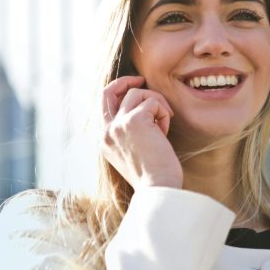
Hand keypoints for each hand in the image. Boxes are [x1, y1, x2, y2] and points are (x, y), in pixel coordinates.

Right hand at [101, 75, 182, 189]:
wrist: (158, 189)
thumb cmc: (153, 175)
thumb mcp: (133, 152)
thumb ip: (129, 132)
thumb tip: (142, 109)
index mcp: (104, 140)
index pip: (104, 105)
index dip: (119, 91)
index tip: (135, 88)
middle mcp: (106, 131)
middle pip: (109, 91)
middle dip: (126, 81)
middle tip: (142, 80)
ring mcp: (118, 125)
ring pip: (138, 94)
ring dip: (156, 103)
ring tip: (164, 124)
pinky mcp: (135, 120)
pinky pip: (153, 102)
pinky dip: (163, 113)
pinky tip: (165, 132)